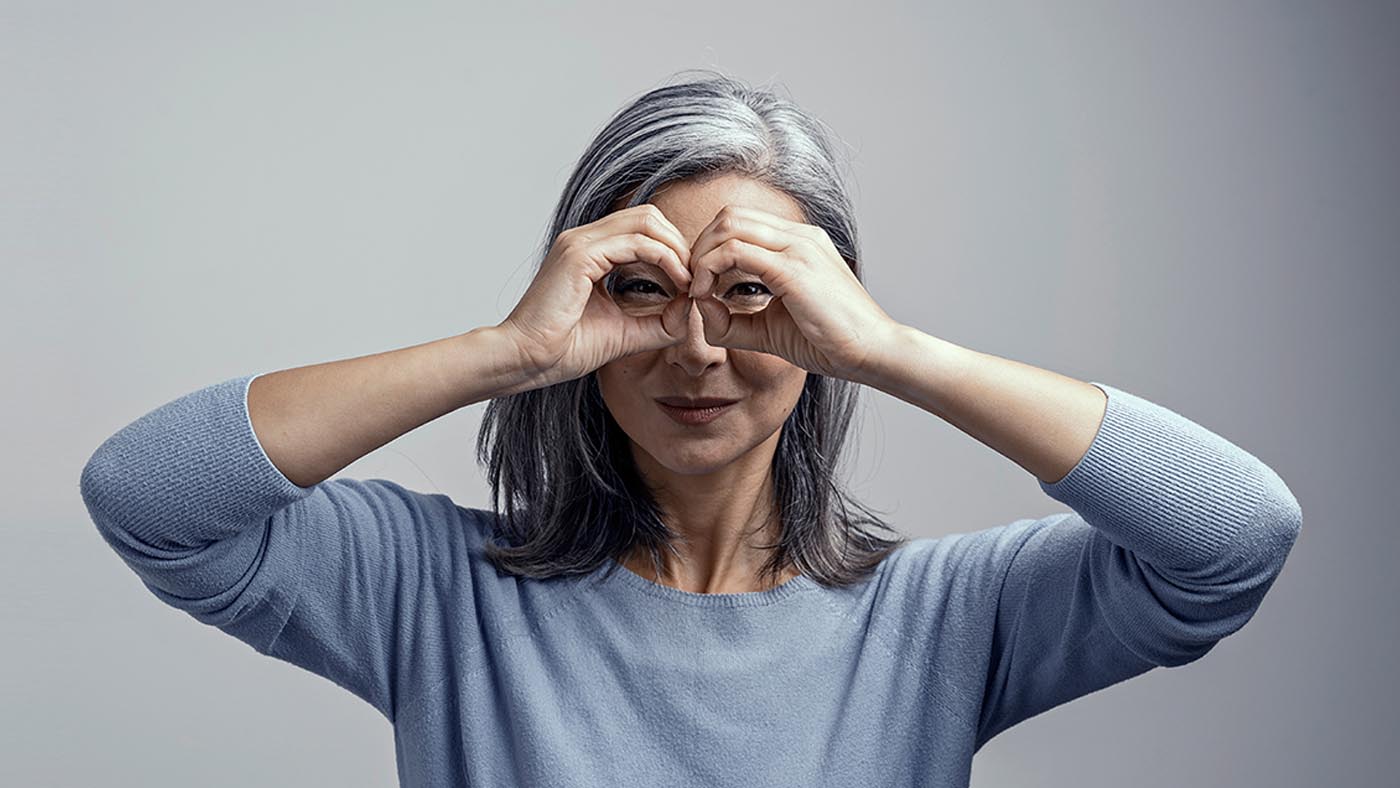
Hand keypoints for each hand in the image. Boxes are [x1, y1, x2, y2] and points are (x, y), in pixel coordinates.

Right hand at [497, 204, 695, 387]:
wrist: (525, 361)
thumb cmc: (563, 349)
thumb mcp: (625, 332)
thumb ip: (659, 321)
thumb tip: (691, 309)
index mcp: (590, 251)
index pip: (643, 229)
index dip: (674, 250)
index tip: (692, 283)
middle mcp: (583, 239)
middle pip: (649, 216)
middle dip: (679, 244)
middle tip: (695, 279)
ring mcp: (579, 243)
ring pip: (646, 221)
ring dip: (676, 249)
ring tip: (689, 282)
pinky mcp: (580, 256)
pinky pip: (637, 243)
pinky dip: (665, 259)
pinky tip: (678, 285)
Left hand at [686, 205, 902, 380]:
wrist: (873, 352)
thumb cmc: (829, 342)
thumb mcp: (770, 328)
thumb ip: (733, 320)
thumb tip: (700, 308)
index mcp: (799, 243)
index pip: (741, 223)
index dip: (710, 249)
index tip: (701, 285)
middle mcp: (799, 236)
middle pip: (729, 216)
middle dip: (700, 247)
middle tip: (693, 284)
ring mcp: (799, 247)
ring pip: (728, 226)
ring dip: (702, 256)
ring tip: (699, 291)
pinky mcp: (794, 269)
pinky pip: (734, 252)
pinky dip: (710, 270)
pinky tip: (708, 296)